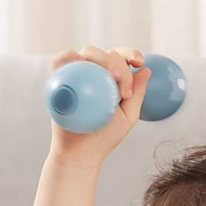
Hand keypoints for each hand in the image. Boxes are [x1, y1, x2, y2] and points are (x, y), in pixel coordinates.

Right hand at [46, 45, 150, 167]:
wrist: (80, 153)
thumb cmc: (104, 137)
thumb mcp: (128, 117)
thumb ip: (137, 94)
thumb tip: (147, 70)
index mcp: (111, 78)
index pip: (122, 57)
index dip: (131, 53)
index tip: (140, 62)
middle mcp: (94, 73)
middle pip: (106, 53)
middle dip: (119, 63)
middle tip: (125, 87)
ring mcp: (76, 74)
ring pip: (87, 52)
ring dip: (101, 58)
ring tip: (112, 78)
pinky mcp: (58, 79)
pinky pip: (60, 61)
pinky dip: (68, 57)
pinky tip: (80, 64)